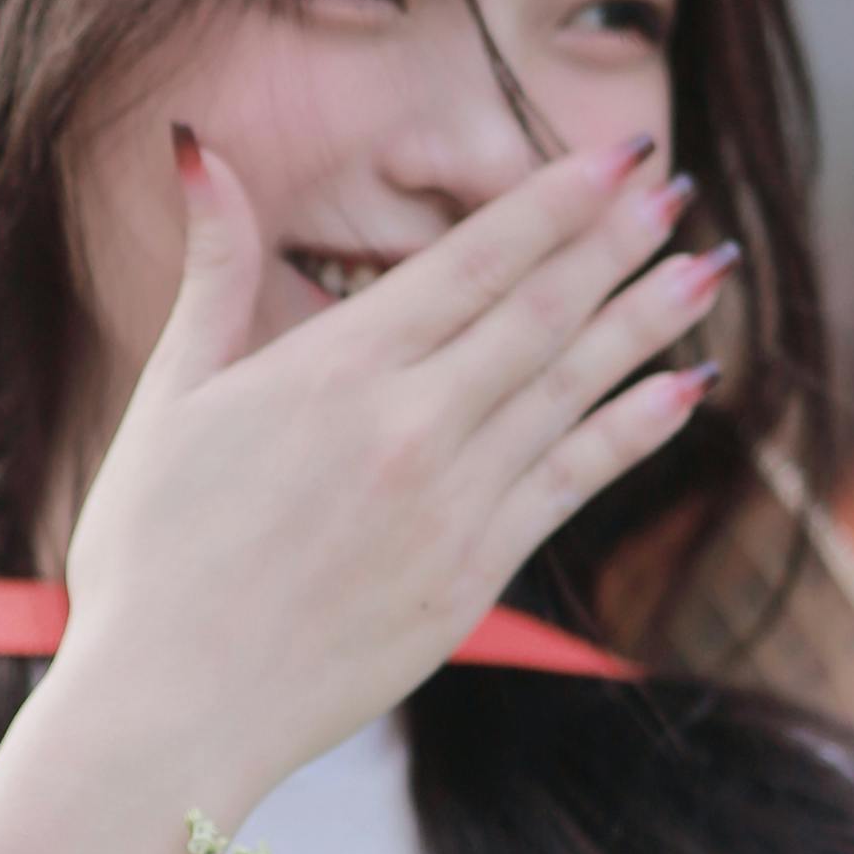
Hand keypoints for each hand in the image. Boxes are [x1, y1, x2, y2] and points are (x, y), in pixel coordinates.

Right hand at [0, 126, 723, 853]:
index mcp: (334, 370)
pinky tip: (685, 390)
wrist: (170, 709)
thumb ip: (211, 270)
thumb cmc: (149, 557)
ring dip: (646, 322)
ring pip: (572, 390)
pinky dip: (633, 430)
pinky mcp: (472, 578)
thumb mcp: (168, 397)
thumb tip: (196, 144)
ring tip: (705, 266)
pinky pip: (571, 483)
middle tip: (674, 187)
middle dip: (617, 241)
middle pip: (542, 311)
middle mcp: (409, 426)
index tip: (621, 152)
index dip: (560, 199)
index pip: (477, 259)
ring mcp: (451, 505)